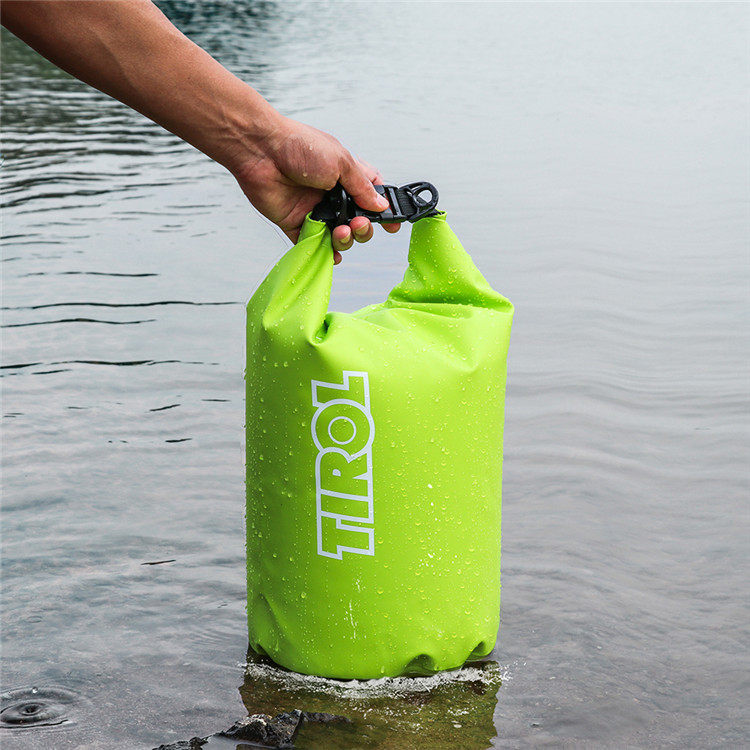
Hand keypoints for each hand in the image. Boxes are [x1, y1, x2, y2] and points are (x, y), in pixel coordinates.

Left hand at [231, 117, 399, 263]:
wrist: (261, 151)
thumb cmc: (301, 147)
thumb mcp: (341, 162)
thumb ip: (362, 188)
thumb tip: (381, 205)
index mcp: (346, 175)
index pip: (371, 196)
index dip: (383, 211)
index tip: (392, 225)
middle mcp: (332, 194)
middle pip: (357, 221)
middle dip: (363, 228)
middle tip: (358, 224)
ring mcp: (314, 210)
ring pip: (338, 236)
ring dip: (346, 240)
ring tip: (341, 232)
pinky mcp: (295, 223)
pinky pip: (312, 244)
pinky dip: (324, 253)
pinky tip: (332, 255)